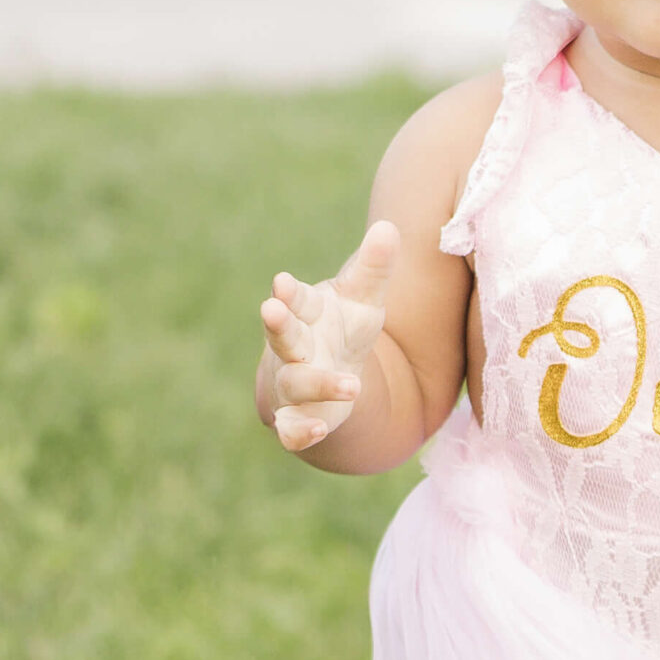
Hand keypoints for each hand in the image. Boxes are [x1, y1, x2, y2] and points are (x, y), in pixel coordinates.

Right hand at [258, 221, 398, 451]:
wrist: (329, 381)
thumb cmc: (343, 330)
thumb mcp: (363, 299)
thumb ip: (374, 267)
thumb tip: (388, 227)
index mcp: (307, 314)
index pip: (295, 300)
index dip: (288, 293)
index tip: (283, 281)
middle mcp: (294, 349)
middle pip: (283, 337)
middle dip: (278, 324)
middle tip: (271, 309)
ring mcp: (293, 384)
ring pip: (295, 384)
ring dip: (316, 383)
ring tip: (351, 384)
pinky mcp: (299, 419)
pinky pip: (292, 430)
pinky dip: (301, 432)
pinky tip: (318, 431)